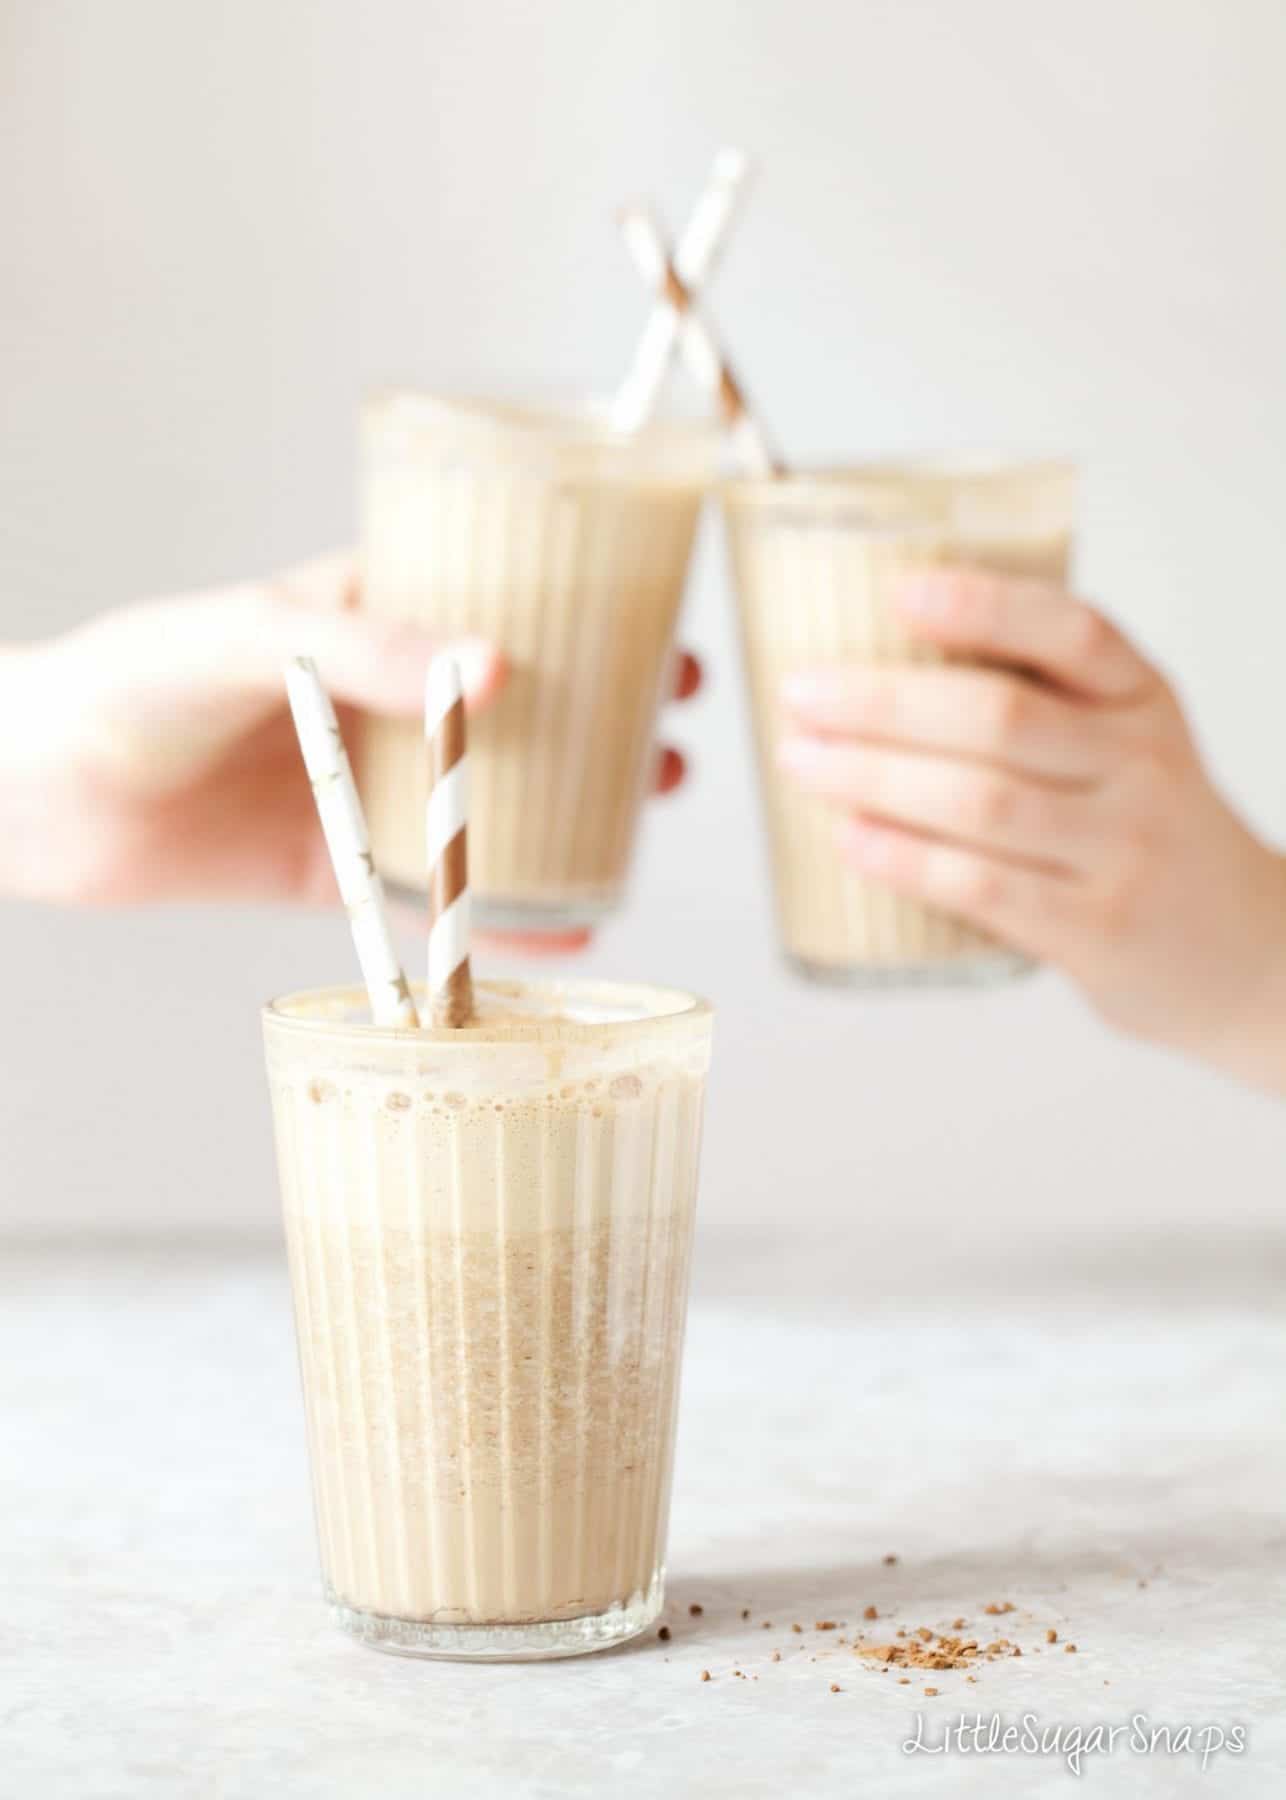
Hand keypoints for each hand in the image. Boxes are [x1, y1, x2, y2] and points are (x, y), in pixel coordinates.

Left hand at [3, 553, 701, 954]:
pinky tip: (562, 931)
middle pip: (517, 713)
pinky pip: (431, 895)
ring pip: (490, 802)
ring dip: (572, 816)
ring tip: (643, 822)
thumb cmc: (123, 685)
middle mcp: (375, 706)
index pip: (495, 606)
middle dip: (603, 727)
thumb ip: (361, 647)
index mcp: (361, 622)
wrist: (32, 800)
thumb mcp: (246, 637)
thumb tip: (495, 665)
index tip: (662, 640)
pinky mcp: (330, 871)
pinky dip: (498, 915)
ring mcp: (359, 790)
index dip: (584, 623)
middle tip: (676, 746)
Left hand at [779, 568, 1285, 1093]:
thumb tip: (872, 664)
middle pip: (1000, 717)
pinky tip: (849, 839)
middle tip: (800, 693)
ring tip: (801, 760)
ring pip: (981, 802)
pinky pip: (983, 887)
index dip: (985, 606)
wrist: (1247, 954)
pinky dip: (905, 859)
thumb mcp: (1125, 746)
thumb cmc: (1146, 833)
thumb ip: (1038, 702)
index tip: (899, 593)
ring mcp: (1121, 852)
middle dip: (883, 702)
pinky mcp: (1094, 930)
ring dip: (873, 777)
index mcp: (1144, 700)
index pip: (1075, 633)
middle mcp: (1142, 767)